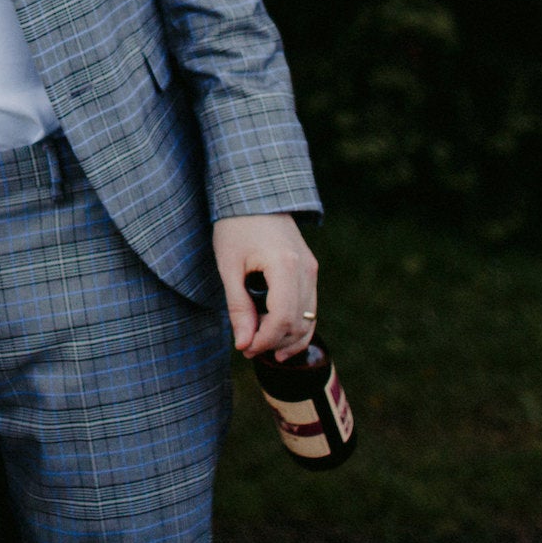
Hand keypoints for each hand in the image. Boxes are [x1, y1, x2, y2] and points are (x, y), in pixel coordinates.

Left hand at [213, 212, 318, 360]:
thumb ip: (238, 307)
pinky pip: (309, 306)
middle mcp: (306, 270)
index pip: (282, 319)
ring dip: (287, 338)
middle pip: (298, 323)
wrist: (254, 193)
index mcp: (285, 266)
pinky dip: (296, 325)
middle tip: (248, 348)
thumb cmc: (235, 226)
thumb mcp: (229, 266)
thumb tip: (244, 344)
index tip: (244, 349)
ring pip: (309, 319)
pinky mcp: (310, 269)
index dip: (264, 340)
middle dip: (274, 342)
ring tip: (262, 347)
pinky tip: (278, 336)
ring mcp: (312, 270)